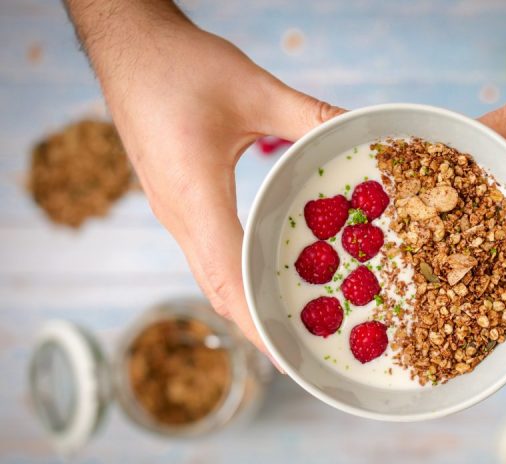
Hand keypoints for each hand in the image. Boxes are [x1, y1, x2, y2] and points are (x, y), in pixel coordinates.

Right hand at [65, 1, 342, 366]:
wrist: (125, 46)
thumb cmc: (179, 66)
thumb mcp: (255, 90)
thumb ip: (311, 117)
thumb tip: (361, 137)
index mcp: (195, 200)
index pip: (229, 280)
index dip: (259, 325)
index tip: (290, 358)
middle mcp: (179, 217)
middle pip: (219, 290)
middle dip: (258, 328)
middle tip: (302, 353)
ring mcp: (174, 212)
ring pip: (212, 275)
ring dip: (247, 304)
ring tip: (290, 325)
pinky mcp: (177, 200)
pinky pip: (208, 252)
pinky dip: (237, 275)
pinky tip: (266, 273)